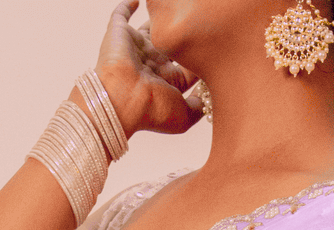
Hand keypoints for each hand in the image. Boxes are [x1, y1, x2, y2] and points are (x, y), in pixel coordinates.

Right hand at [96, 0, 202, 137]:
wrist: (120, 100)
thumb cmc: (151, 110)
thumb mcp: (185, 116)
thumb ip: (200, 106)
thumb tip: (211, 98)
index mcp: (165, 82)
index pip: (186, 68)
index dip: (198, 59)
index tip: (214, 48)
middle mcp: (150, 64)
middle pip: (170, 46)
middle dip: (182, 38)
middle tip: (199, 24)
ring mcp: (135, 48)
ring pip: (150, 30)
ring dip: (160, 22)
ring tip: (174, 10)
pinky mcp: (119, 34)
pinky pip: (121, 15)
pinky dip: (127, 6)